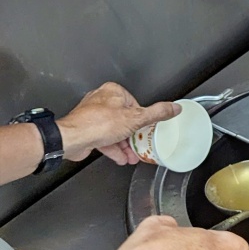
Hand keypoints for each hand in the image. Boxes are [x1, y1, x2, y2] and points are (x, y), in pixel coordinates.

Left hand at [57, 82, 179, 163]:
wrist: (73, 139)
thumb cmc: (98, 124)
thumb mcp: (136, 118)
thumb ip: (157, 113)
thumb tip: (174, 108)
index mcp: (113, 92)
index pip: (135, 104)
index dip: (142, 119)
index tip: (147, 129)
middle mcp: (102, 101)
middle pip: (125, 119)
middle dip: (133, 136)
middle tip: (141, 144)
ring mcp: (93, 116)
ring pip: (114, 130)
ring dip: (125, 144)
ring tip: (133, 155)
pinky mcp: (87, 130)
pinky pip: (104, 139)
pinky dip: (114, 148)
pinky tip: (122, 158)